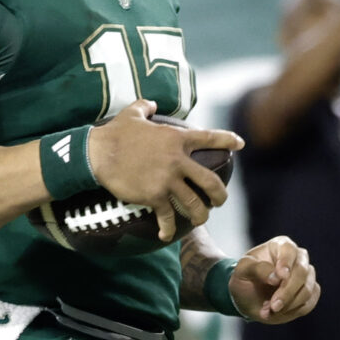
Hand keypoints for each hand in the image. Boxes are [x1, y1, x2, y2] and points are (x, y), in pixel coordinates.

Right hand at [85, 101, 242, 241]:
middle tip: (219, 201)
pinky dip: (168, 229)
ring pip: (194, 204)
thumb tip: (150, 103)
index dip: (228, 140)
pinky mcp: (155, 197)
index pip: (210, 138)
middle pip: (211, 182)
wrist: (98, 154)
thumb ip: (145, 107)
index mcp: (177, 139)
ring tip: (200, 220)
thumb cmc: (115, 134)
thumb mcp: (132, 113)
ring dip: (200, 215)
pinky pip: (167, 217)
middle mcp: (178, 160)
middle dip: (220, 195)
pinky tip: (167, 235)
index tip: (241, 144)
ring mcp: (168, 180)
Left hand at [230, 235, 320, 324]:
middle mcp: (298, 258)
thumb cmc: (245, 278)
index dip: (286, 263)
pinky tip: (277, 313)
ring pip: (307, 290)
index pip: (289, 250)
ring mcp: (307, 276)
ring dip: (288, 304)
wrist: (248, 298)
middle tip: (274, 306)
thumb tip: (276, 278)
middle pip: (302, 272)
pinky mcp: (310, 293)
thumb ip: (258, 269)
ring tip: (268, 311)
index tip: (281, 277)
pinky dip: (293, 311)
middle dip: (287, 291)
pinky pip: (309, 303)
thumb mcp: (242, 271)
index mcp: (281, 245)